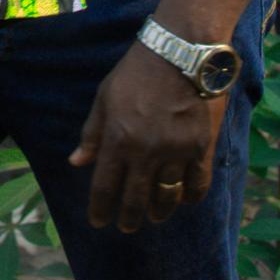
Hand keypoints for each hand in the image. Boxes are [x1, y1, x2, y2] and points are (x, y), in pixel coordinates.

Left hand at [69, 42, 230, 233]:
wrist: (182, 51)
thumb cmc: (137, 71)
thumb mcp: (105, 97)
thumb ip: (92, 134)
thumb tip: (76, 163)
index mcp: (118, 139)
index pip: (105, 188)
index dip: (100, 210)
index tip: (98, 222)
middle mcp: (146, 151)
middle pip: (135, 199)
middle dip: (128, 218)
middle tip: (126, 227)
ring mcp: (177, 151)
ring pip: (167, 197)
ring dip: (158, 212)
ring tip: (154, 217)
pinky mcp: (203, 147)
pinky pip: (198, 184)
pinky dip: (190, 197)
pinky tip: (183, 200)